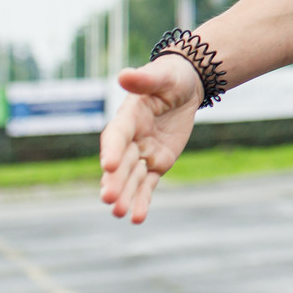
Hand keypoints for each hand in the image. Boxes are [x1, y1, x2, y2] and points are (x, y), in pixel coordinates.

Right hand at [98, 55, 203, 223]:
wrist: (184, 87)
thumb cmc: (170, 78)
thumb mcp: (162, 76)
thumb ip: (144, 80)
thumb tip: (124, 75)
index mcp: (127, 117)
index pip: (117, 135)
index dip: (112, 149)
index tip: (108, 164)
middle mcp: (130, 139)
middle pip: (121, 163)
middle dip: (115, 180)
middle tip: (109, 199)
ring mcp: (142, 154)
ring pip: (132, 178)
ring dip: (126, 195)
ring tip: (119, 213)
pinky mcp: (157, 163)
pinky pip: (148, 184)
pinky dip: (143, 200)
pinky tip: (137, 218)